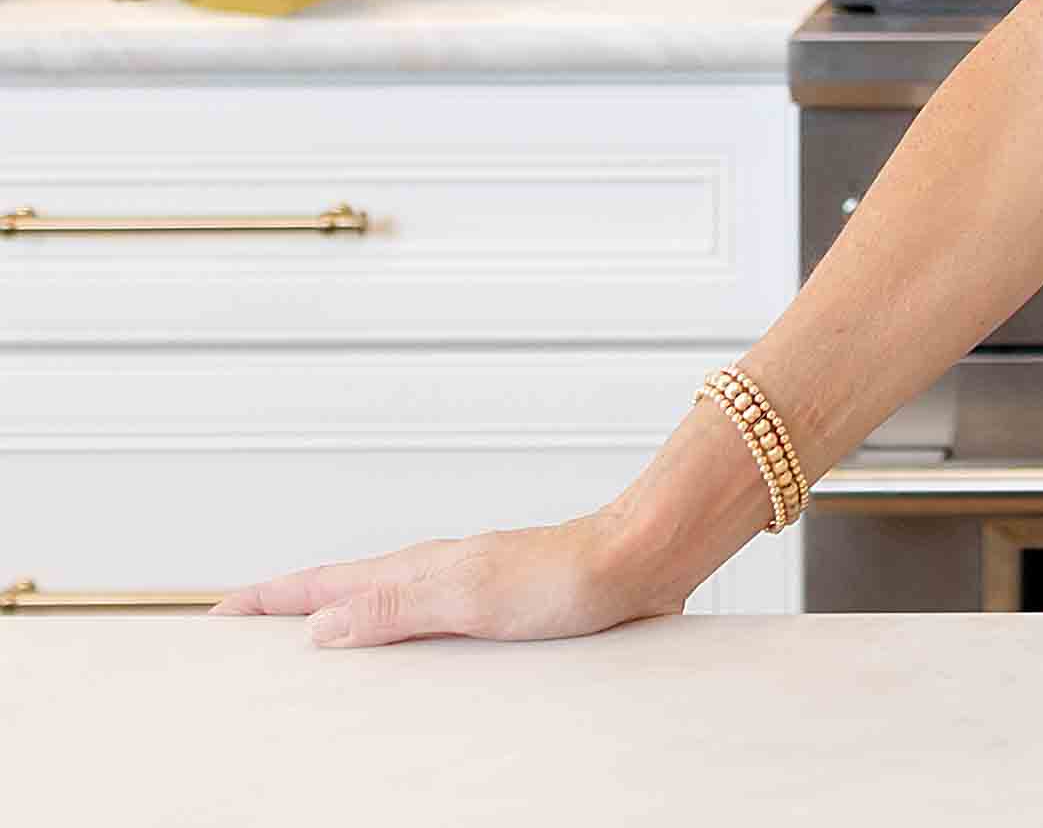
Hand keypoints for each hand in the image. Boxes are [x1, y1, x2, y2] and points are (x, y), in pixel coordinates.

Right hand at [205, 506, 684, 648]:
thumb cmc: (568, 574)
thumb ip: (394, 607)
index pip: (323, 585)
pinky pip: (429, 629)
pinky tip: (407, 662)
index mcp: (416, 570)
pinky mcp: (501, 613)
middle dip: (291, 614)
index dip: (269, 600)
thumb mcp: (467, 596)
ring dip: (343, 627)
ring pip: (386, 611)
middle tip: (246, 634)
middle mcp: (436, 577)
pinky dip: (399, 641)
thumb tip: (321, 626)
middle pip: (345, 596)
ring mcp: (466, 593)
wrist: (640, 563)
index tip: (219, 615)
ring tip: (306, 651)